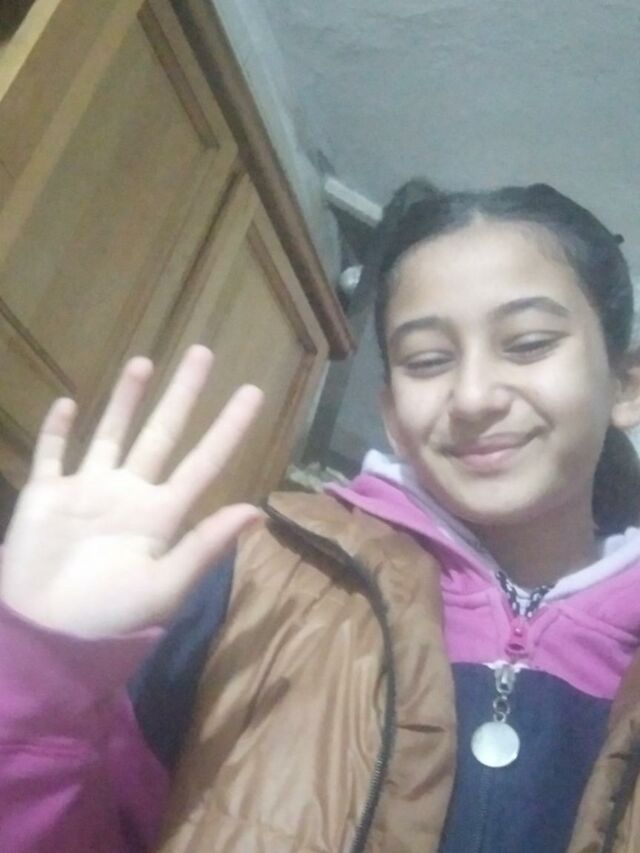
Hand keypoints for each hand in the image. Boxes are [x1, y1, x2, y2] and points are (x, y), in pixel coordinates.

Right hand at [0, 346, 263, 637]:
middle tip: (202, 352)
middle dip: (182, 394)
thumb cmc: (108, 618)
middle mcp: (129, 494)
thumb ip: (205, 545)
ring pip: (112, 434)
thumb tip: (258, 512)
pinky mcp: (45, 496)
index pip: (204, 461)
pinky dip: (56, 430)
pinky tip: (67, 402)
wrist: (44, 638)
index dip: (229, 428)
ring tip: (145, 362)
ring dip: (126, 400)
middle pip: (162, 433)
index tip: (253, 392)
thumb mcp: (164, 586)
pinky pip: (51, 454)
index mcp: (162, 515)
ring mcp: (86, 491)